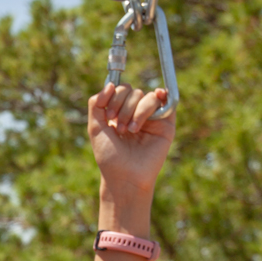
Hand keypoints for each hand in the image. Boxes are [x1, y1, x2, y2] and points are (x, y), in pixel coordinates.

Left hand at [88, 83, 174, 216]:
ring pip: (147, 96)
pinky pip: (165, 102)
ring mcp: (151, 118)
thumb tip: (109, 84)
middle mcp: (135, 113)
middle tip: (119, 128)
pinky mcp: (166, 124)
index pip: (120, 90)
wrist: (125, 176)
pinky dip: (159, 98)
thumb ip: (96, 105)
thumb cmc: (109, 156)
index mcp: (119, 113)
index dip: (114, 96)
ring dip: (136, 111)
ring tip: (131, 131)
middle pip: (133, 91)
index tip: (109, 115)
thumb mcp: (95, 128)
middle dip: (123, 106)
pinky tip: (156, 98)